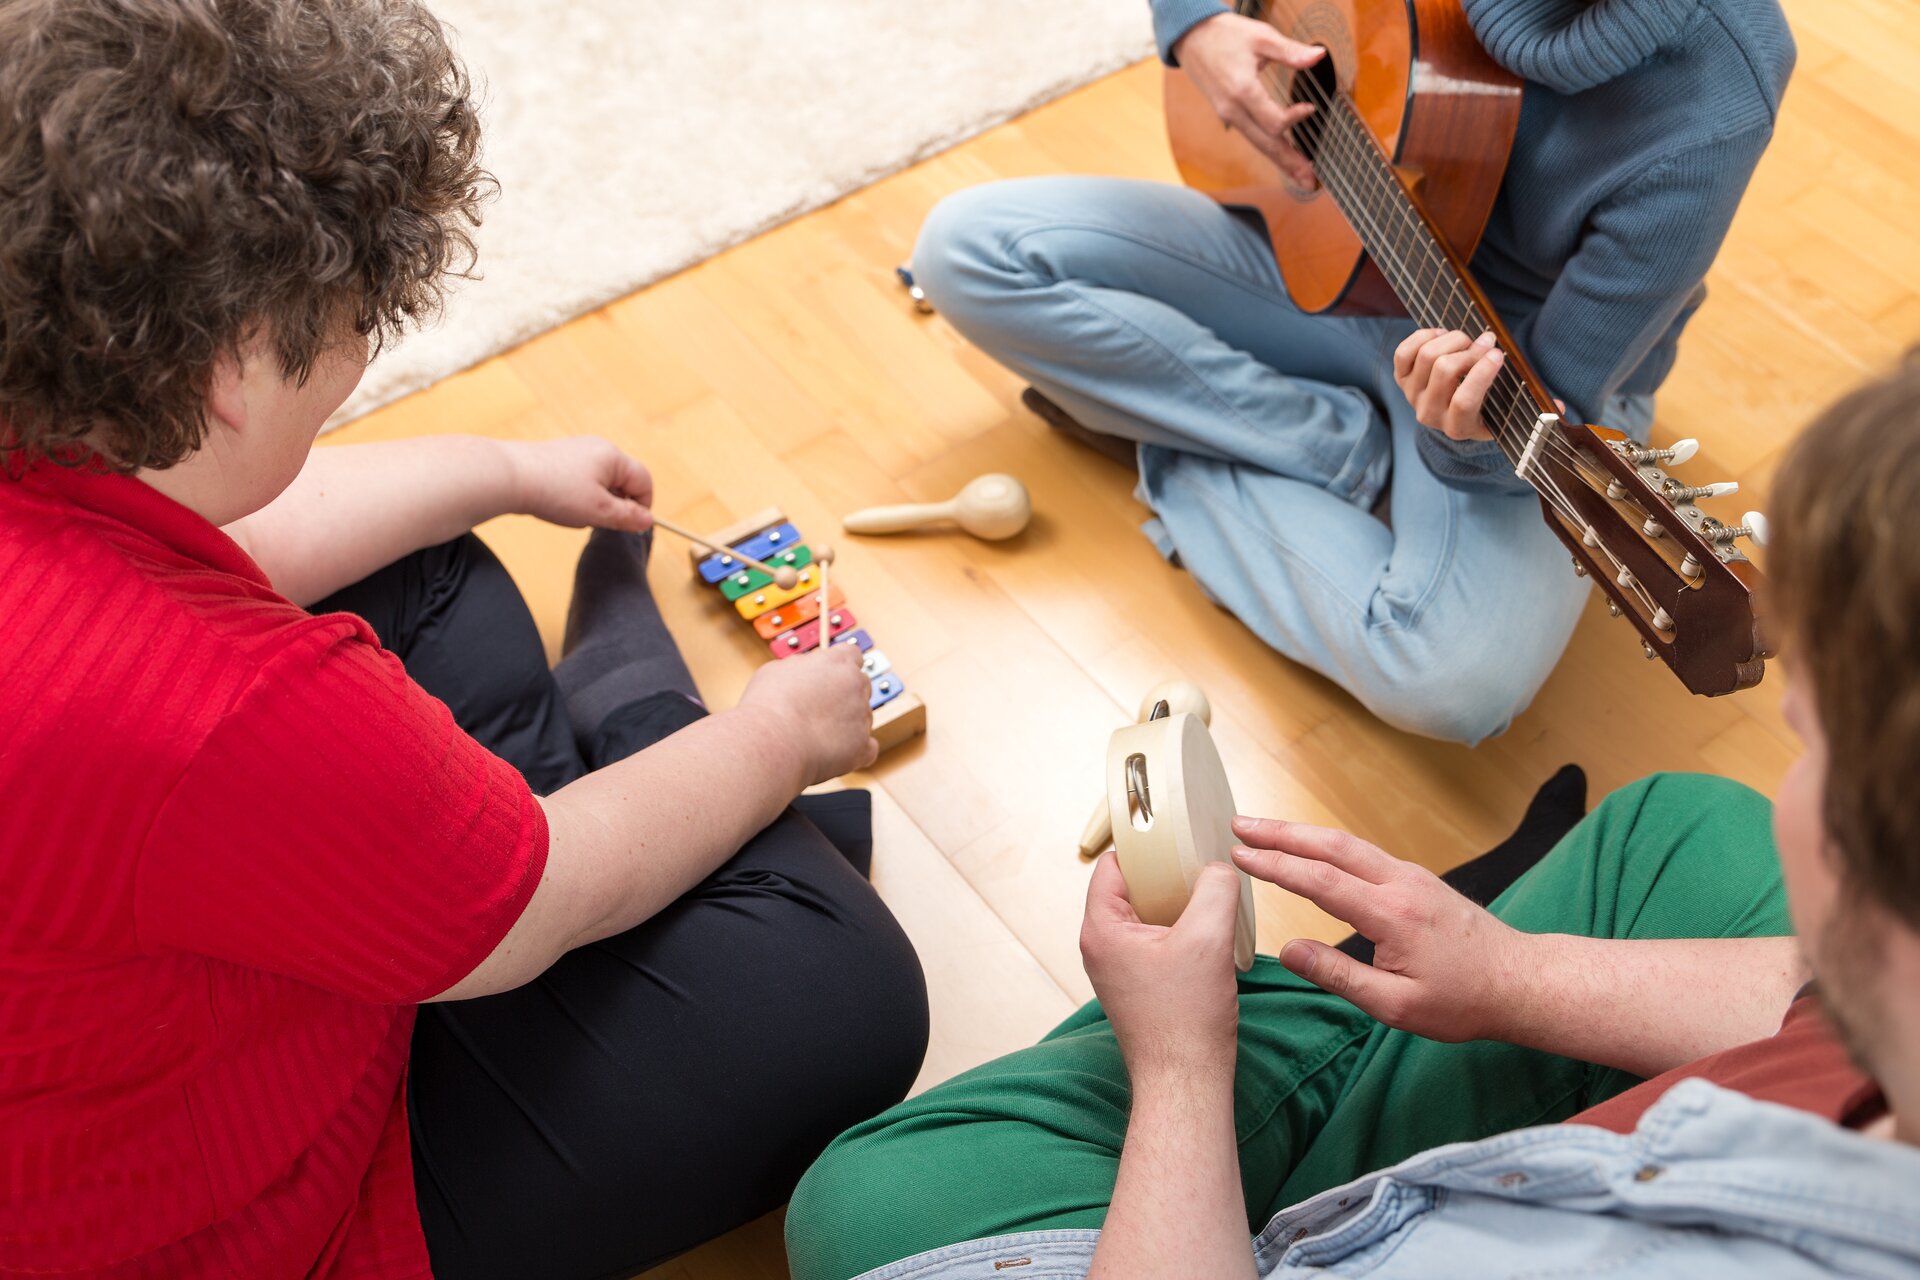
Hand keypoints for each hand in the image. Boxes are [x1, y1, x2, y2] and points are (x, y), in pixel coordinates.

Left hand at [505, 436, 653, 530]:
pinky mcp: (559, 456)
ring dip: (598, 501)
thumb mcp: (599, 512)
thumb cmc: (555, 491)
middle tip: (599, 521)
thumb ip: (628, 517)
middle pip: (624, 479)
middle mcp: (598, 447)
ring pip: (602, 480)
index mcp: (614, 457)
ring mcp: (577, 450)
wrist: (508, 477)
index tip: (631, 526)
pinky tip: (561, 503)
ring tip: (575, 512)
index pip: (644, 481)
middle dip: (617, 504)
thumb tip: (647, 520)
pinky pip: (582, 478)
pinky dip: (579, 494)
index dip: (642, 507)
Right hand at [738, 643, 877, 785]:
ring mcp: (863, 716)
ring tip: (813, 736)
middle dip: (844, 697)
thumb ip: (801, 667)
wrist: (772, 742)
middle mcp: (857, 685)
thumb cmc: (767, 705)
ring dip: (846, 725)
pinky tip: (834, 753)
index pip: (852, 655)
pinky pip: (868, 748)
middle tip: (817, 711)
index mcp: (838, 661)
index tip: (829, 678)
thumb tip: (807, 671)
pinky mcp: (863, 746)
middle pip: (860, 686)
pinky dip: (854, 751)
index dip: (840, 668)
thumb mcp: (777, 670)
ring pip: (862, 718)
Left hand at [1080, 854, 1242, 1086]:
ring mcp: (1117, 968)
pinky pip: (1155, 941)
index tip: (1173, 833)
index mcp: (1102, 929)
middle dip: (1166, 874)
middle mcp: (1101, 947)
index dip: (1143, 846)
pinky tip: (1209, 933)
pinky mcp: (1137, 985)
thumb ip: (1215, 890)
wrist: (1185, 1082)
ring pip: (1146, 915)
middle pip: (1130, 888)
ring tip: (1210, 897)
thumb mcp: (1208, 940)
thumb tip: (1219, 868)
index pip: (1112, 865)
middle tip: (1200, 864)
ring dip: (1177, 904)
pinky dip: (1179, 930)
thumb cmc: (1185, 1021)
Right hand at [1173, 13, 1323, 188]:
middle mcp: (1233, 110)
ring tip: (1303, 178)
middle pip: (1266, 145)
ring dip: (1282, 162)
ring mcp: (1229, 116)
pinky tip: (1284, 157)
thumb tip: (1318, 56)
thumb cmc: (1225, 34)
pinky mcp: (1229, 116)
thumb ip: (1290, 51)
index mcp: (1241, 90)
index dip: (1294, 119)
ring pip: (1259, 146)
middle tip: (1311, 181)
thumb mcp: (1260, 37)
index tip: (1311, 108)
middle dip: (1290, 163)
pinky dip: (1271, 151)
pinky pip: (1253, 138)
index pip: (1272, 121)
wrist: (1191, 38)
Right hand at [1229, 816, 1529, 1042]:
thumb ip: (1338, 976)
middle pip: (1330, 845)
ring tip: (1262, 829)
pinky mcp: (1417, 879)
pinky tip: (1309, 847)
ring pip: (1347, 843)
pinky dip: (1326, 844)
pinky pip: (1363, 852)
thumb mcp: (1395, 1006)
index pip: (1320, 880)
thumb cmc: (1462, 1001)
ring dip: (1301, 833)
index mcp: (1392, 914)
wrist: (1519, 980)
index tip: (1238, 854)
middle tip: (1237, 823)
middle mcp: (1400, 883)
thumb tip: (1288, 950)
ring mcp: (1411, 875)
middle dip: (1280, 832)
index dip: (1275, 865)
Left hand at [1392, 329, 1510, 441]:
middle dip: (1470, 350)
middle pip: (1445, 368)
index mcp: (1458, 427)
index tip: (1497, 354)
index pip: (1465, 401)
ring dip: (1451, 339)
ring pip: (1427, 355)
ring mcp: (1412, 396)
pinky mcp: (1401, 380)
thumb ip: (1497, 381)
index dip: (1482, 373)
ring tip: (1465, 341)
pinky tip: (1441, 336)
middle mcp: (1430, 414)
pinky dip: (1423, 337)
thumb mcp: (1499, 405)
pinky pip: (1404, 352)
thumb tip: (1489, 342)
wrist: (1453, 415)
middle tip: (1485, 344)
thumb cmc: (1484, 406)